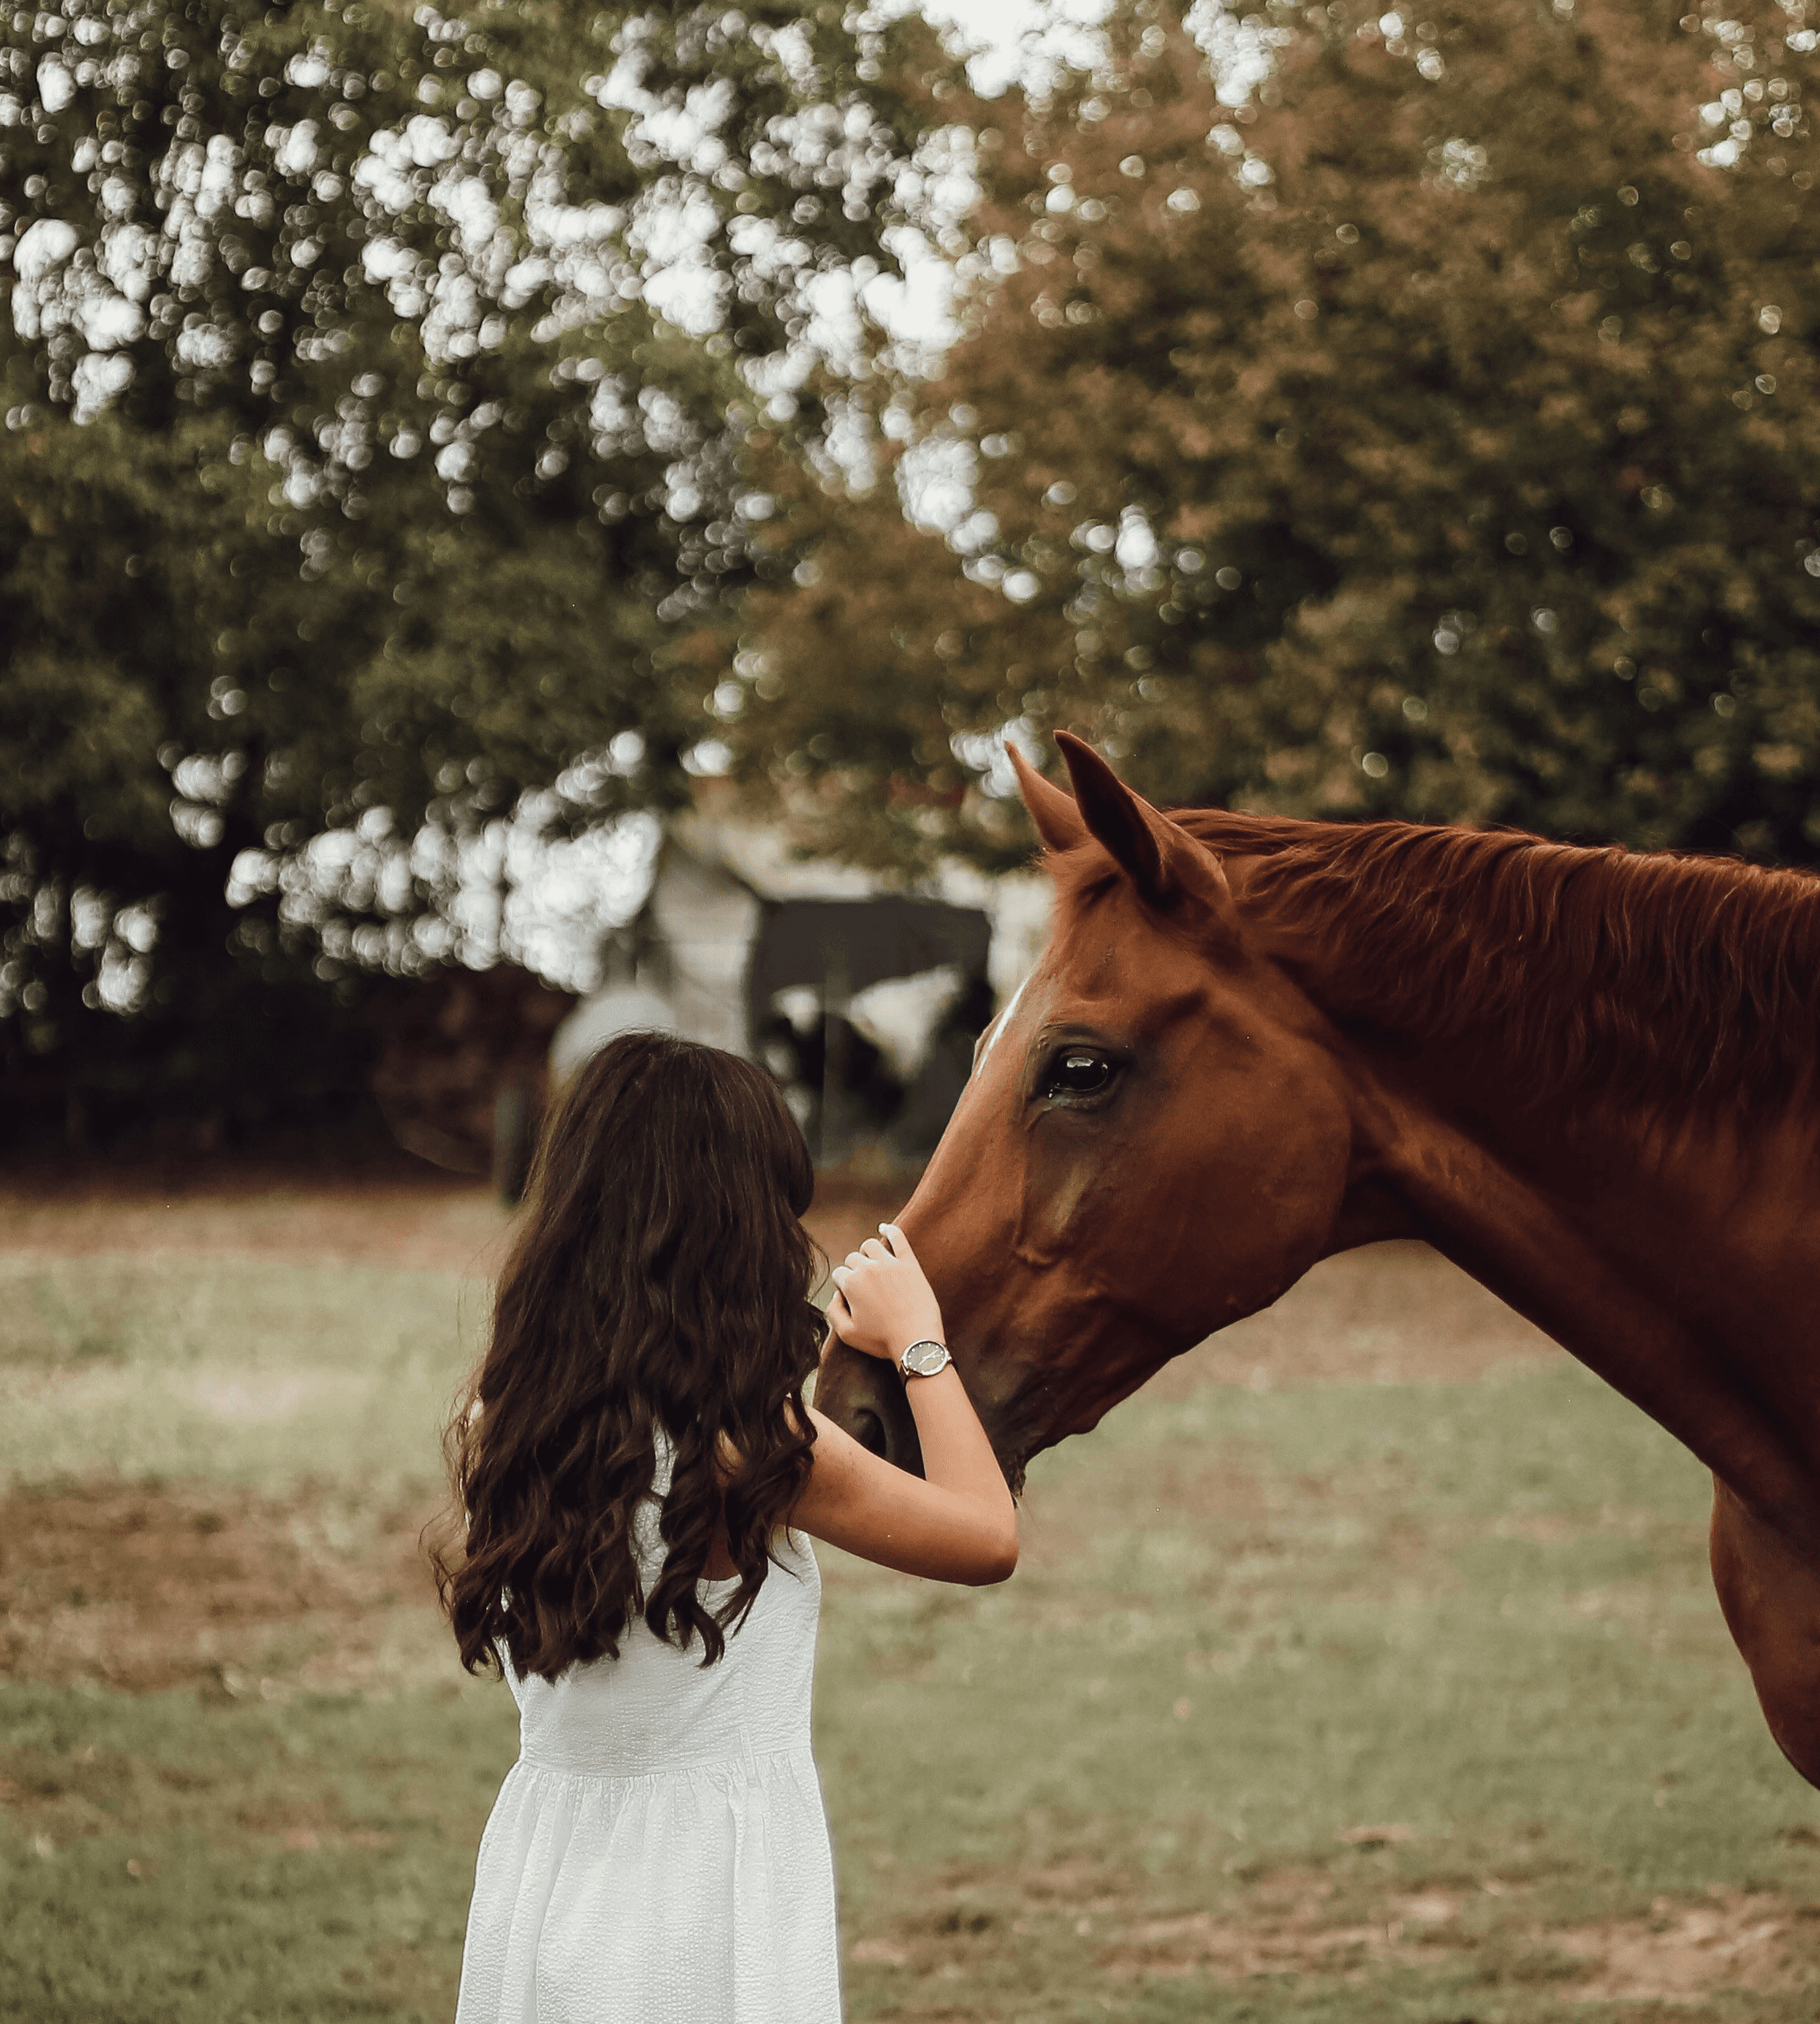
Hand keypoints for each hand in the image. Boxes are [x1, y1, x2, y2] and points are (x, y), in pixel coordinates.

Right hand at [828, 1224, 944, 1363]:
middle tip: (865, 1285)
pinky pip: (898, 1237)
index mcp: (851, 1284)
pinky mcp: (910, 1263)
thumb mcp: (847, 1334)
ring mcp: (890, 1263)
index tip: (852, 1296)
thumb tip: (837, 1294)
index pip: (839, 1274)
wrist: (915, 1341)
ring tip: (872, 1260)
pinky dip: (891, 1229)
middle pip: (853, 1258)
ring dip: (867, 1251)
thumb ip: (833, 1311)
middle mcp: (868, 1268)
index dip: (843, 1285)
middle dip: (854, 1268)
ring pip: (871, 1244)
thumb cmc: (882, 1340)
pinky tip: (885, 1228)